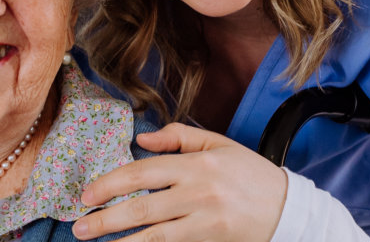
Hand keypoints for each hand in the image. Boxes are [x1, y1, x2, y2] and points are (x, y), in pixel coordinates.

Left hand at [71, 123, 286, 240]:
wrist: (288, 209)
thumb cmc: (250, 176)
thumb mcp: (219, 145)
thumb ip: (179, 137)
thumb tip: (141, 139)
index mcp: (197, 163)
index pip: (144, 171)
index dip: (111, 183)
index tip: (88, 194)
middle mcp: (199, 191)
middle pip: (142, 205)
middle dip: (106, 218)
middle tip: (80, 226)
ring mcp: (205, 219)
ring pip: (153, 234)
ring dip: (120, 241)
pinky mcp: (211, 239)